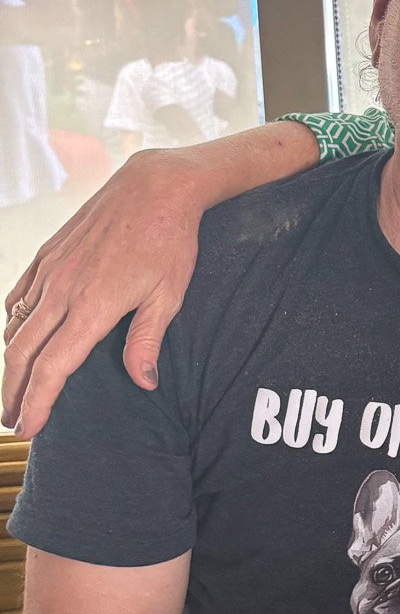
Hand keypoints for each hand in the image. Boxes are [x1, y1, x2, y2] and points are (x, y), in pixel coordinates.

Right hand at [3, 152, 201, 434]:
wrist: (155, 186)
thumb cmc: (170, 242)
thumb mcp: (168, 295)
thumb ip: (147, 341)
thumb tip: (143, 384)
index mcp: (93, 307)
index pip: (54, 367)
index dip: (38, 401)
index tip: (28, 427)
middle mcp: (63, 290)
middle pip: (24, 353)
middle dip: (15, 391)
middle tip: (14, 421)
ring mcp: (52, 270)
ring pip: (16, 325)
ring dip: (11, 362)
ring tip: (13, 388)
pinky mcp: (49, 254)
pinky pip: (20, 295)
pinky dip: (11, 322)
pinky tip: (14, 338)